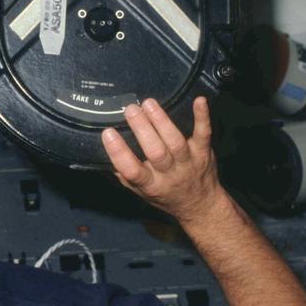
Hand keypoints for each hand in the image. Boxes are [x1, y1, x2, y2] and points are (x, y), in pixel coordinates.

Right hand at [102, 97, 228, 224]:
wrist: (201, 205)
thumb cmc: (165, 196)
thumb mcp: (141, 192)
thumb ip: (124, 175)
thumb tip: (101, 154)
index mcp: (151, 184)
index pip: (132, 170)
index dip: (119, 152)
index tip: (108, 133)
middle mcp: (169, 174)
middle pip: (156, 152)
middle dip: (142, 129)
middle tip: (130, 109)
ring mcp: (188, 162)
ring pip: (175, 141)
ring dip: (162, 121)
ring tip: (149, 104)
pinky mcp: (203, 151)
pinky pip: (204, 133)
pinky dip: (202, 117)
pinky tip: (199, 101)